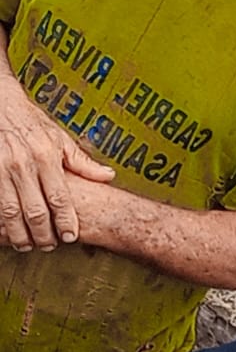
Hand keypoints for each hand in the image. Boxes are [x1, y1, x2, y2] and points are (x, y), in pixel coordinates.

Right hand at [0, 75, 114, 250]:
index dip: (65, 221)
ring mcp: (1, 170)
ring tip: (27, 245)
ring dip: (19, 234)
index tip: (70, 236)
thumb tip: (108, 176)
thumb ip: (83, 162)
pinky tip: (6, 232)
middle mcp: (23, 164)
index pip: (59, 197)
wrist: (0, 106)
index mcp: (46, 156)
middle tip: (50, 246)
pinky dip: (1, 222)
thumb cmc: (31, 124)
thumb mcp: (60, 138)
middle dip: (44, 234)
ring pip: (10, 213)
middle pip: (35, 211)